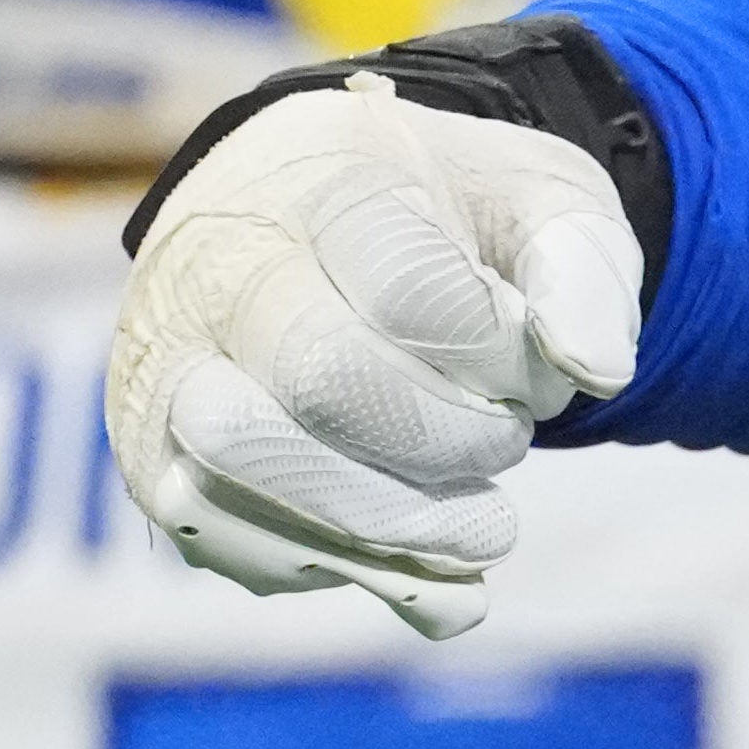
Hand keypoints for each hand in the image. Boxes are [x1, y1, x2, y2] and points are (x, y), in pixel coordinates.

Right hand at [103, 66, 652, 638]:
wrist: (307, 225)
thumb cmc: (441, 221)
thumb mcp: (540, 205)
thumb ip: (585, 272)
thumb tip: (596, 369)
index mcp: (319, 177)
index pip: (413, 294)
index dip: (500, 360)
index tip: (532, 364)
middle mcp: (214, 264)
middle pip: (325, 379)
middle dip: (449, 441)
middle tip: (505, 442)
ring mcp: (164, 364)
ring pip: (249, 469)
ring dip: (395, 525)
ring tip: (477, 524)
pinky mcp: (152, 460)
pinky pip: (232, 542)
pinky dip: (347, 572)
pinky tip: (420, 559)